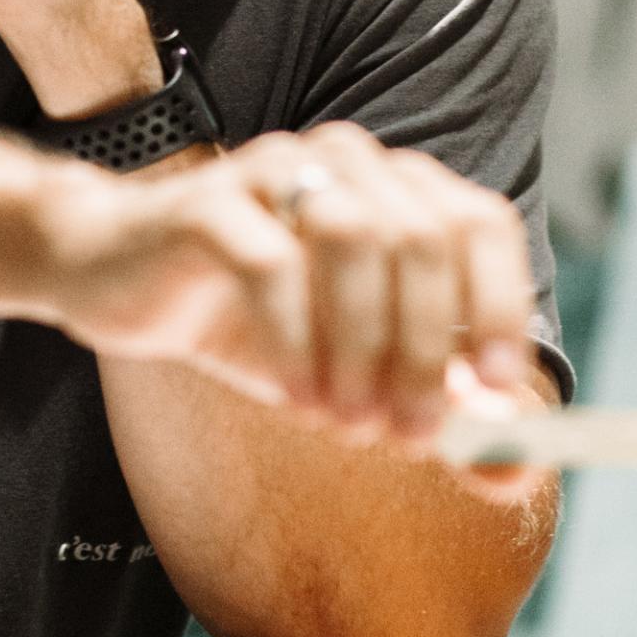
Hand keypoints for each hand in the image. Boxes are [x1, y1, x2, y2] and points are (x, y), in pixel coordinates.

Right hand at [38, 122, 538, 452]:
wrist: (115, 282)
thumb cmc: (247, 324)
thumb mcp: (353, 379)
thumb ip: (436, 417)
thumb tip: (521, 473)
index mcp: (394, 189)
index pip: (479, 224)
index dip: (498, 306)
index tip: (493, 390)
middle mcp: (345, 163)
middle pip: (422, 239)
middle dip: (423, 352)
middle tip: (405, 438)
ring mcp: (275, 168)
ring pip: (355, 239)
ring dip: (364, 346)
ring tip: (345, 422)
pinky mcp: (210, 201)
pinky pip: (271, 263)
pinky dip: (297, 342)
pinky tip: (295, 398)